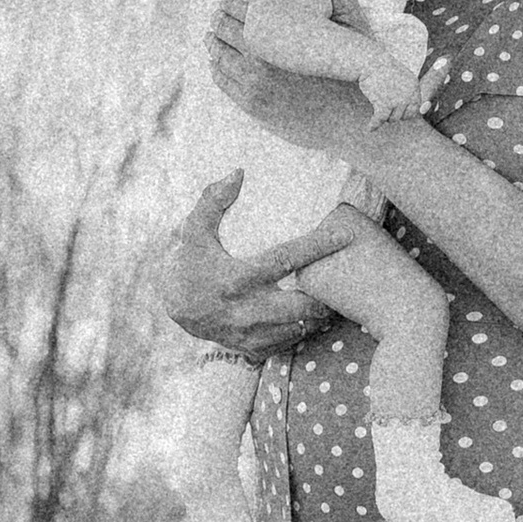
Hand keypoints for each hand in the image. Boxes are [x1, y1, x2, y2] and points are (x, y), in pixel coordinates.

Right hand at [161, 173, 340, 359]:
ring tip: (335, 299)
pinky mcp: (250, 348)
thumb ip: (213, 200)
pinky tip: (310, 317)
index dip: (316, 246)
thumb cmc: (190, 262)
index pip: (284, 259)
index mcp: (236, 278)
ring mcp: (248, 333)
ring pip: (298, 329)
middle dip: (326, 296)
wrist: (174, 305)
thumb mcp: (194, 230)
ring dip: (318, 316)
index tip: (343, 234)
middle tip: (348, 279)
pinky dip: (302, 332)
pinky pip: (286, 344)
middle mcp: (244, 309)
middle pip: (300, 306)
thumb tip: (238, 173)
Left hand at [206, 0, 380, 165]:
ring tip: (215, 32)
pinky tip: (221, 60)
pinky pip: (222, 80)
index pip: (239, 3)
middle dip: (219, 15)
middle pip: (223, 26)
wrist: (358, 121)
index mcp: (280, 32)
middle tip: (222, 9)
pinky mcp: (254, 105)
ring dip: (213, 39)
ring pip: (218, 53)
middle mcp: (262, 56)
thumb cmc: (356, 71)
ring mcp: (254, 83)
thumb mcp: (350, 22)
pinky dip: (217, 66)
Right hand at [359, 53, 427, 122]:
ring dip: (384, 116)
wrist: (370, 61)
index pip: (415, 110)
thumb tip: (415, 112)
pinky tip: (370, 127)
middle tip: (385, 108)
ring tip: (377, 106)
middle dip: (394, 115)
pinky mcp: (384, 103)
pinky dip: (375, 124)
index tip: (397, 112)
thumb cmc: (383, 69)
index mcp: (415, 87)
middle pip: (403, 116)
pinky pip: (380, 119)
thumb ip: (408, 92)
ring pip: (392, 119)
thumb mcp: (402, 78)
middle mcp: (409, 94)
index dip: (405, 113)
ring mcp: (397, 99)